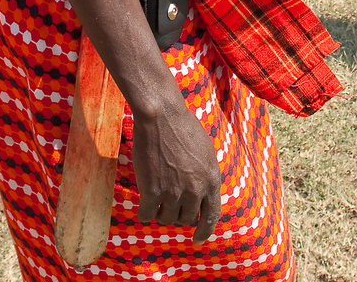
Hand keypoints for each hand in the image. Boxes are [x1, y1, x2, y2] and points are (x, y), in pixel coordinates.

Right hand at [130, 96, 221, 243]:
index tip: (197, 239)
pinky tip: (143, 202)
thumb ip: (205, 176)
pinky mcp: (152, 191)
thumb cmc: (183, 128)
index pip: (212, 215)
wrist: (161, 117)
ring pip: (166, 219)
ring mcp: (174, 192)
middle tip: (169, 205)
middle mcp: (195, 189)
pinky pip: (147, 215)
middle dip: (178, 215)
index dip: (205, 230)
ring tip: (157, 199)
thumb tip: (201, 196)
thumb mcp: (205, 153)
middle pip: (186, 219)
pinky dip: (144, 212)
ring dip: (161, 213)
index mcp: (212, 179)